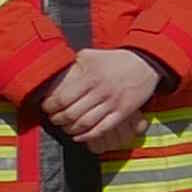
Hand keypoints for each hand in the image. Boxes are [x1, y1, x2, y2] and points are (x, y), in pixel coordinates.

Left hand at [37, 46, 163, 149]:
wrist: (145, 63)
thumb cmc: (114, 59)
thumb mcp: (90, 55)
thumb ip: (71, 64)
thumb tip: (51, 72)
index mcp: (90, 76)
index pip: (62, 98)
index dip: (50, 107)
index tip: (46, 108)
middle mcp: (100, 91)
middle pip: (71, 113)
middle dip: (58, 119)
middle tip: (53, 119)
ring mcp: (113, 102)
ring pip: (85, 123)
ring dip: (70, 129)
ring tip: (65, 127)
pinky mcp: (123, 112)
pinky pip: (102, 128)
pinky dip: (88, 135)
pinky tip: (79, 135)